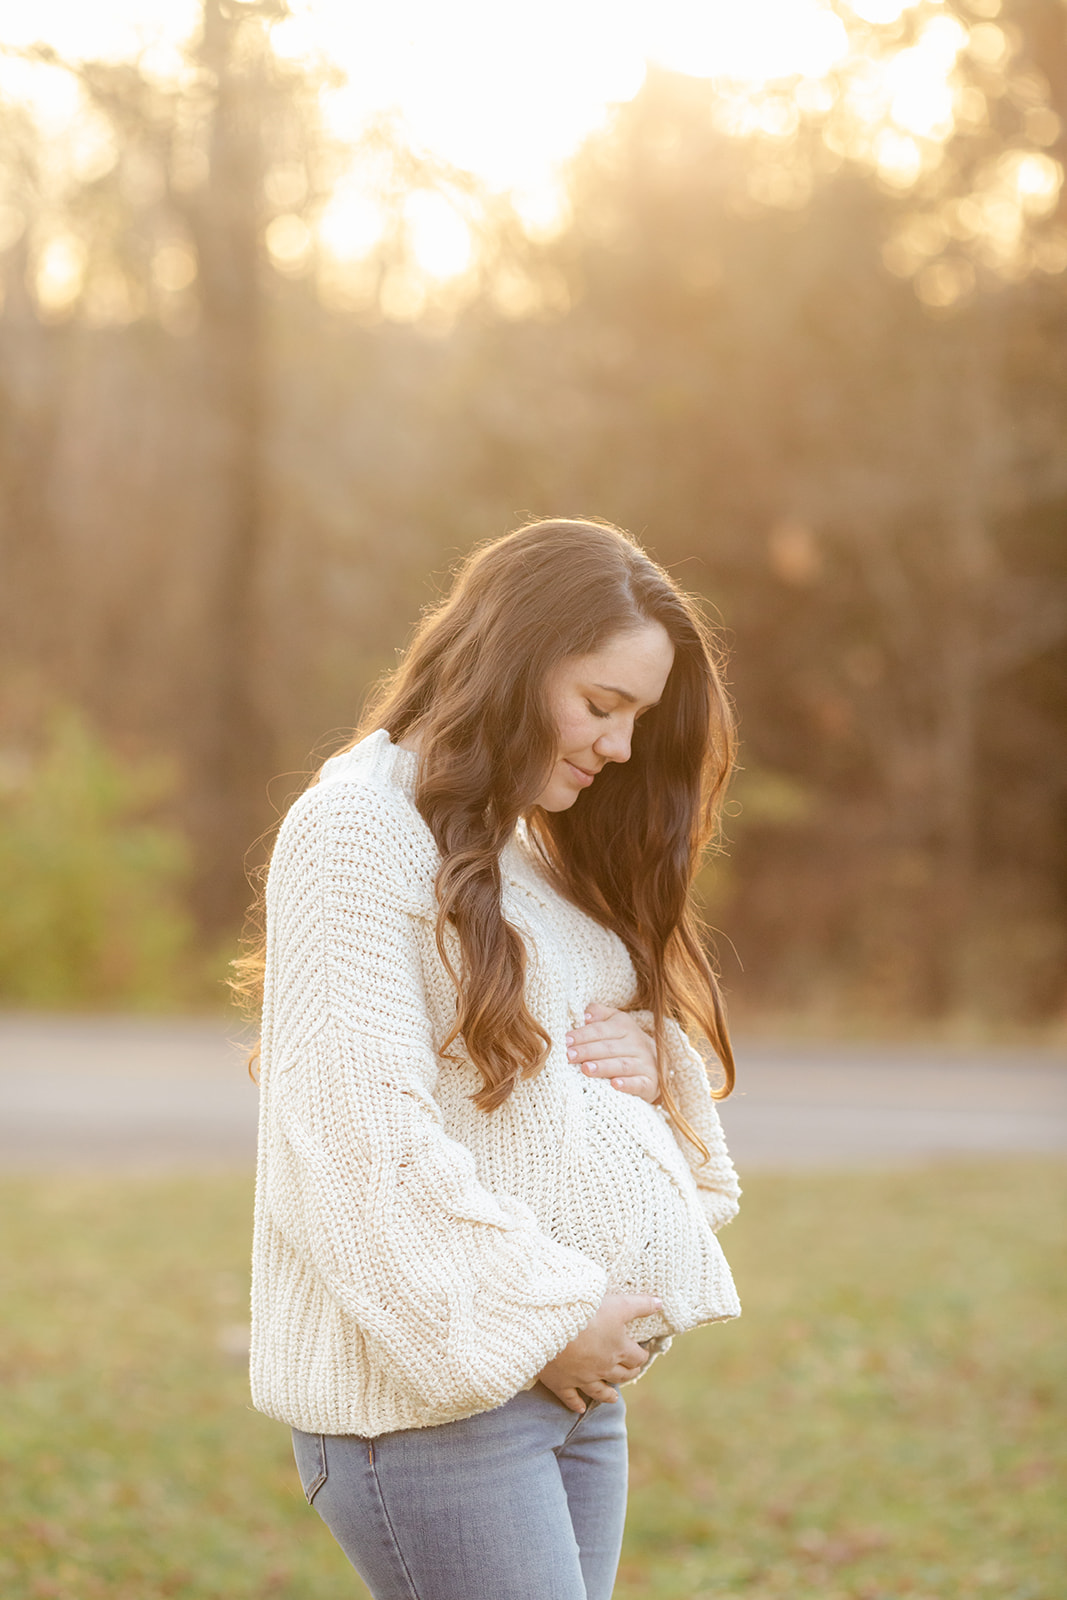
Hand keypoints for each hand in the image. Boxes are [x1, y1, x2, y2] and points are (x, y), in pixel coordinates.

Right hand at [536, 1292, 660, 1412]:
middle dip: (628, 1372)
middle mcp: (604, 1367)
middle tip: (630, 1371)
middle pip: (622, 1375)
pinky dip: (577, 1404)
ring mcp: (582, 1378)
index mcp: (619, 1349)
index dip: (641, 1354)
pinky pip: (571, 1398)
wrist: (551, 1325)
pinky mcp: (562, 1382)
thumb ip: (641, 1305)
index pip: (637, 1357)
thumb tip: (661, 1303)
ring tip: (613, 1397)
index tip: (642, 1352)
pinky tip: (581, 1409)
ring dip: (608, 1395)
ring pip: (600, 1391)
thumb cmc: (587, 1312)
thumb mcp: (618, 1304)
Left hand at [565, 1002, 659, 1103]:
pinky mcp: (649, 1083)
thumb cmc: (625, 1042)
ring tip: (586, 1069)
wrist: (658, 1062)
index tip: (567, 1041)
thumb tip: (586, 1014)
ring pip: (622, 1065)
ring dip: (604, 1067)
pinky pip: (639, 1084)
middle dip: (588, 1051)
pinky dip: (627, 1084)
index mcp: (625, 1026)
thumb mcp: (615, 1022)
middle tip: (570, 1056)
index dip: (583, 1035)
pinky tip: (614, 1084)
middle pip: (609, 1047)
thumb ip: (599, 1014)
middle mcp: (636, 1044)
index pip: (601, 1030)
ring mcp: (644, 1064)